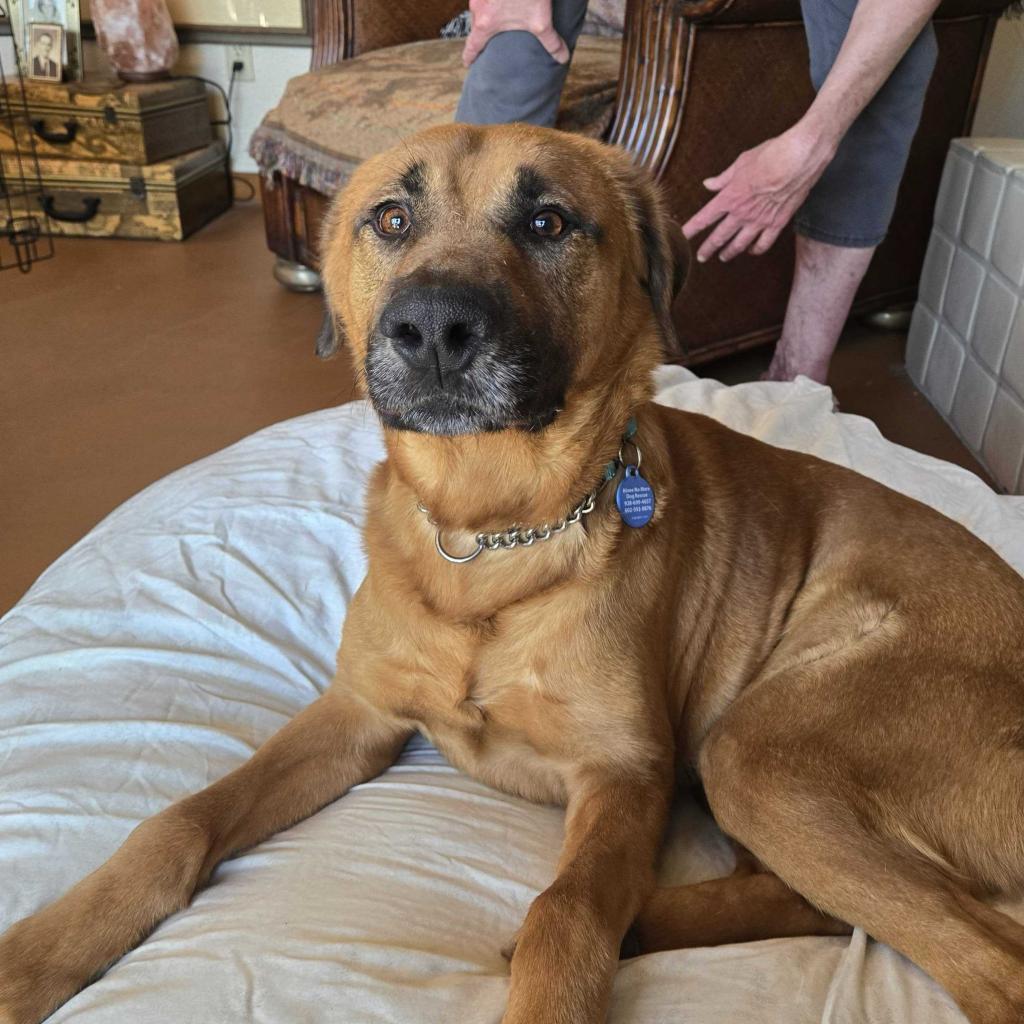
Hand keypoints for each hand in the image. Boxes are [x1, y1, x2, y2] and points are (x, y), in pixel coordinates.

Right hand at [462, 0, 569, 66]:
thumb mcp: (541, 21)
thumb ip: (551, 41)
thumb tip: (562, 58)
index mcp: (485, 23)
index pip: (472, 46)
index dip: (470, 57)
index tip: (469, 63)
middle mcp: (477, 7)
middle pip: (476, 25)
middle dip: (483, 32)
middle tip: (491, 39)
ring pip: (480, 7)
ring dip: (487, 13)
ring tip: (499, 17)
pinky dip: (492, 0)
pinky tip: (503, 0)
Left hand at [682, 124, 836, 262]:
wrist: (800, 157)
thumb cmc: (771, 154)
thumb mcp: (741, 162)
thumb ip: (723, 178)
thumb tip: (709, 184)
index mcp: (730, 197)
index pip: (704, 218)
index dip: (692, 229)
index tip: (682, 236)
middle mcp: (742, 213)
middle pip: (719, 237)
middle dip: (708, 248)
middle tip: (701, 256)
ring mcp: (760, 221)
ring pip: (740, 244)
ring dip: (729, 252)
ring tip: (723, 257)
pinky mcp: (778, 223)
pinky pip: (763, 244)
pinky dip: (755, 250)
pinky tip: (751, 250)